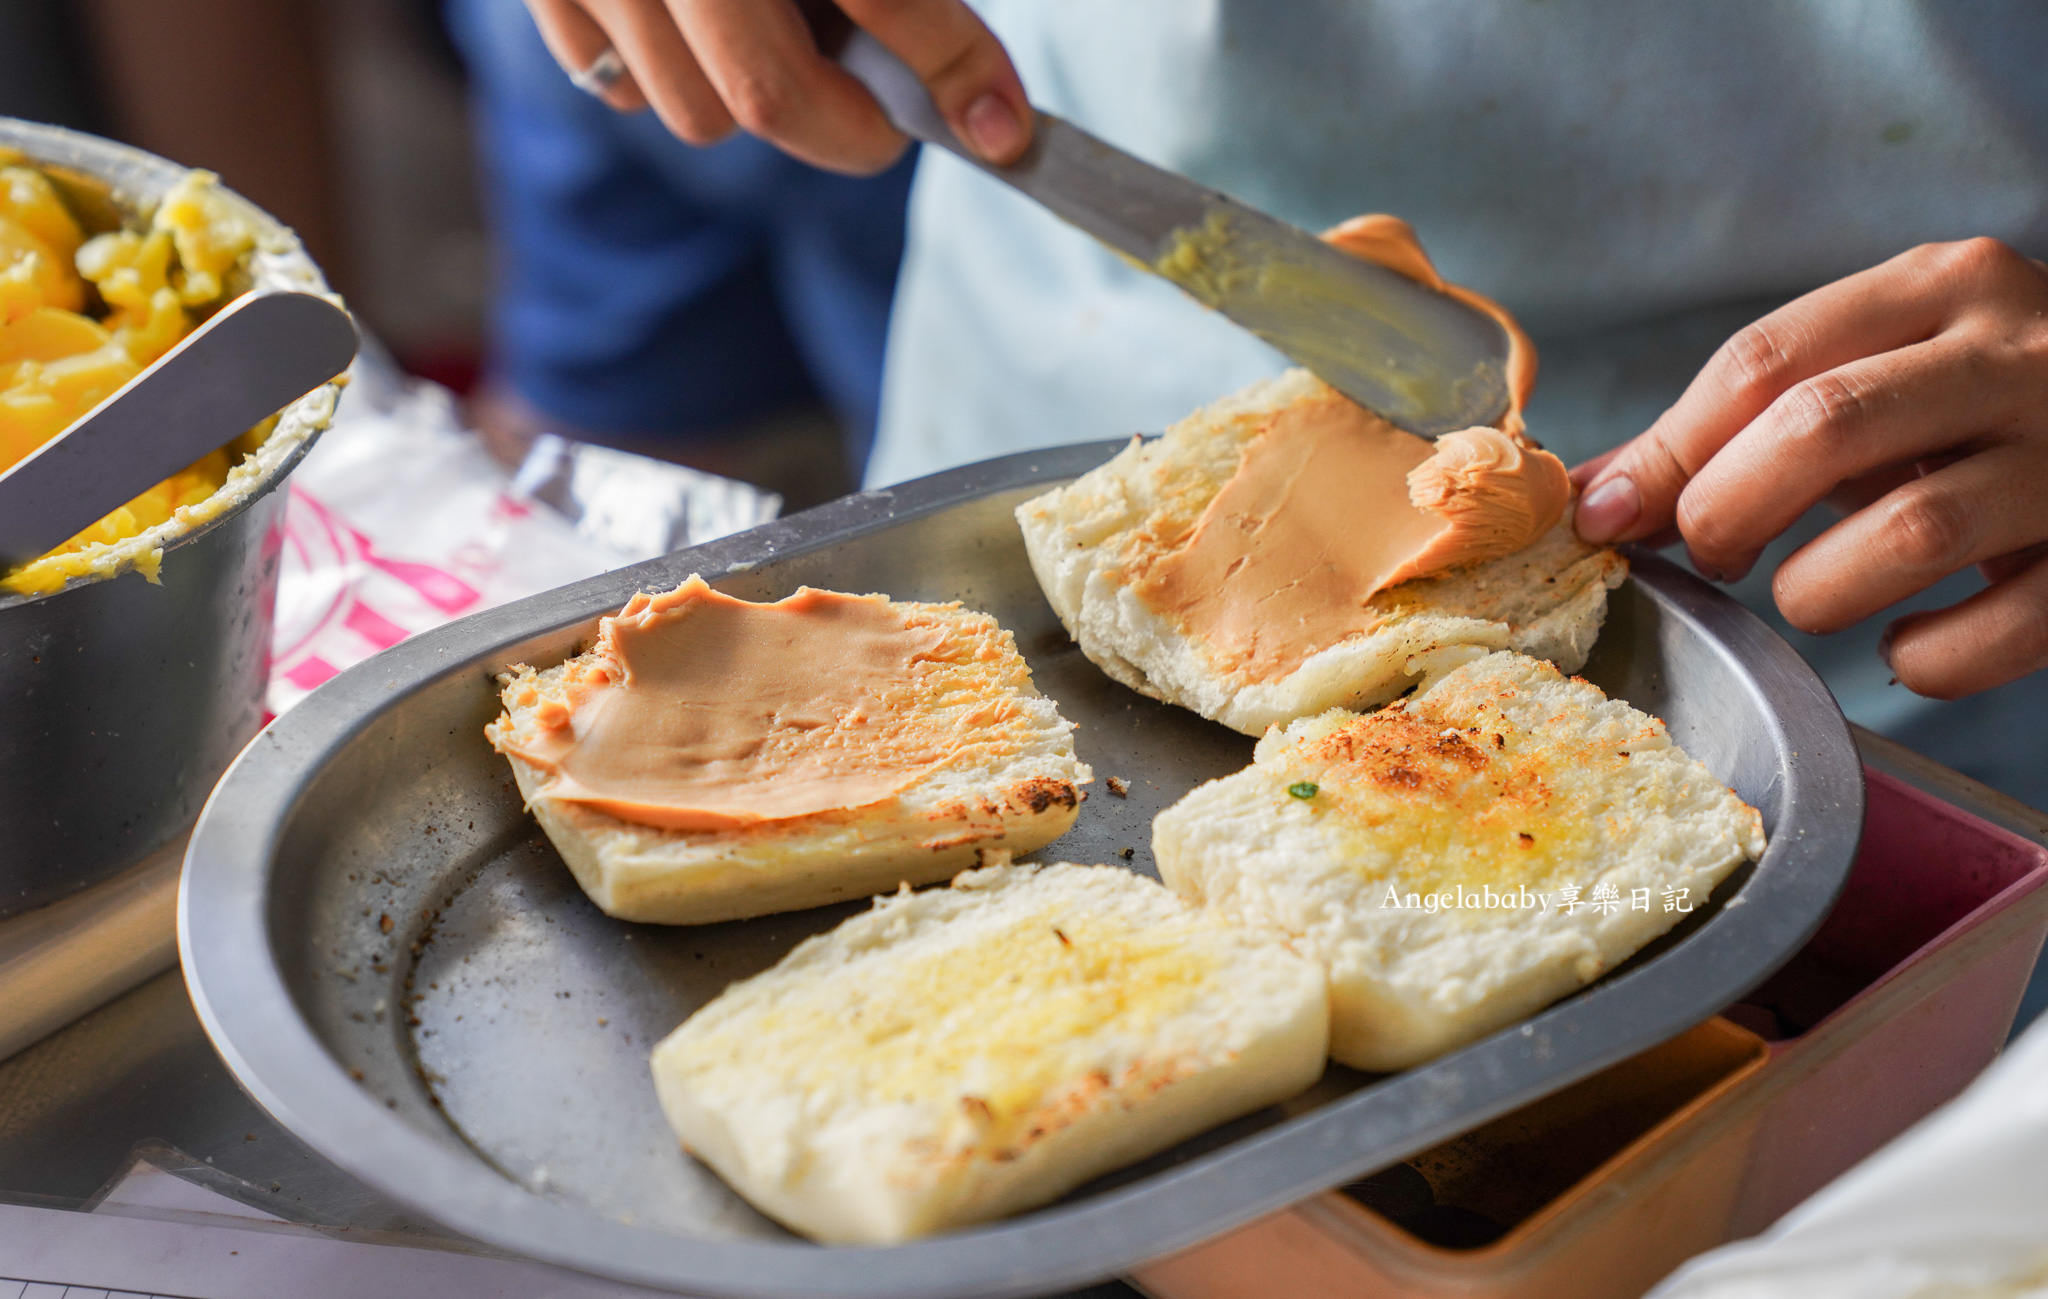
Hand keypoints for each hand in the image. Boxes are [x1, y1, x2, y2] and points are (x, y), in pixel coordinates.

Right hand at [521, 0, 1031, 174]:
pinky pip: (621, 84)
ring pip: (696, 111)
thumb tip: (973, 85)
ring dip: (756, 92)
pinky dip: (672, 70)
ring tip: (785, 24)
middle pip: (767, 97)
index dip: (955, 65)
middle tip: (893, 109)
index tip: (999, 127)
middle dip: (848, 123)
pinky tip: (701, 16)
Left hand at [1572, 238, 2047, 699]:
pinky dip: (1924, 660)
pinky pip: (1997, 631)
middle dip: (1728, 511)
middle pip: (1821, 428)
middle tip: (1715, 553)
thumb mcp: (1865, 378)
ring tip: (1809, 595)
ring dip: (1816, 589)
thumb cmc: (1973, 410)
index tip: (1610, 518)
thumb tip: (1585, 501)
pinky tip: (1904, 644)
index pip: (1763, 360)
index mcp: (1940, 287)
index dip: (1667, 452)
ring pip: (1907, 532)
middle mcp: (2018, 354)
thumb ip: (1728, 431)